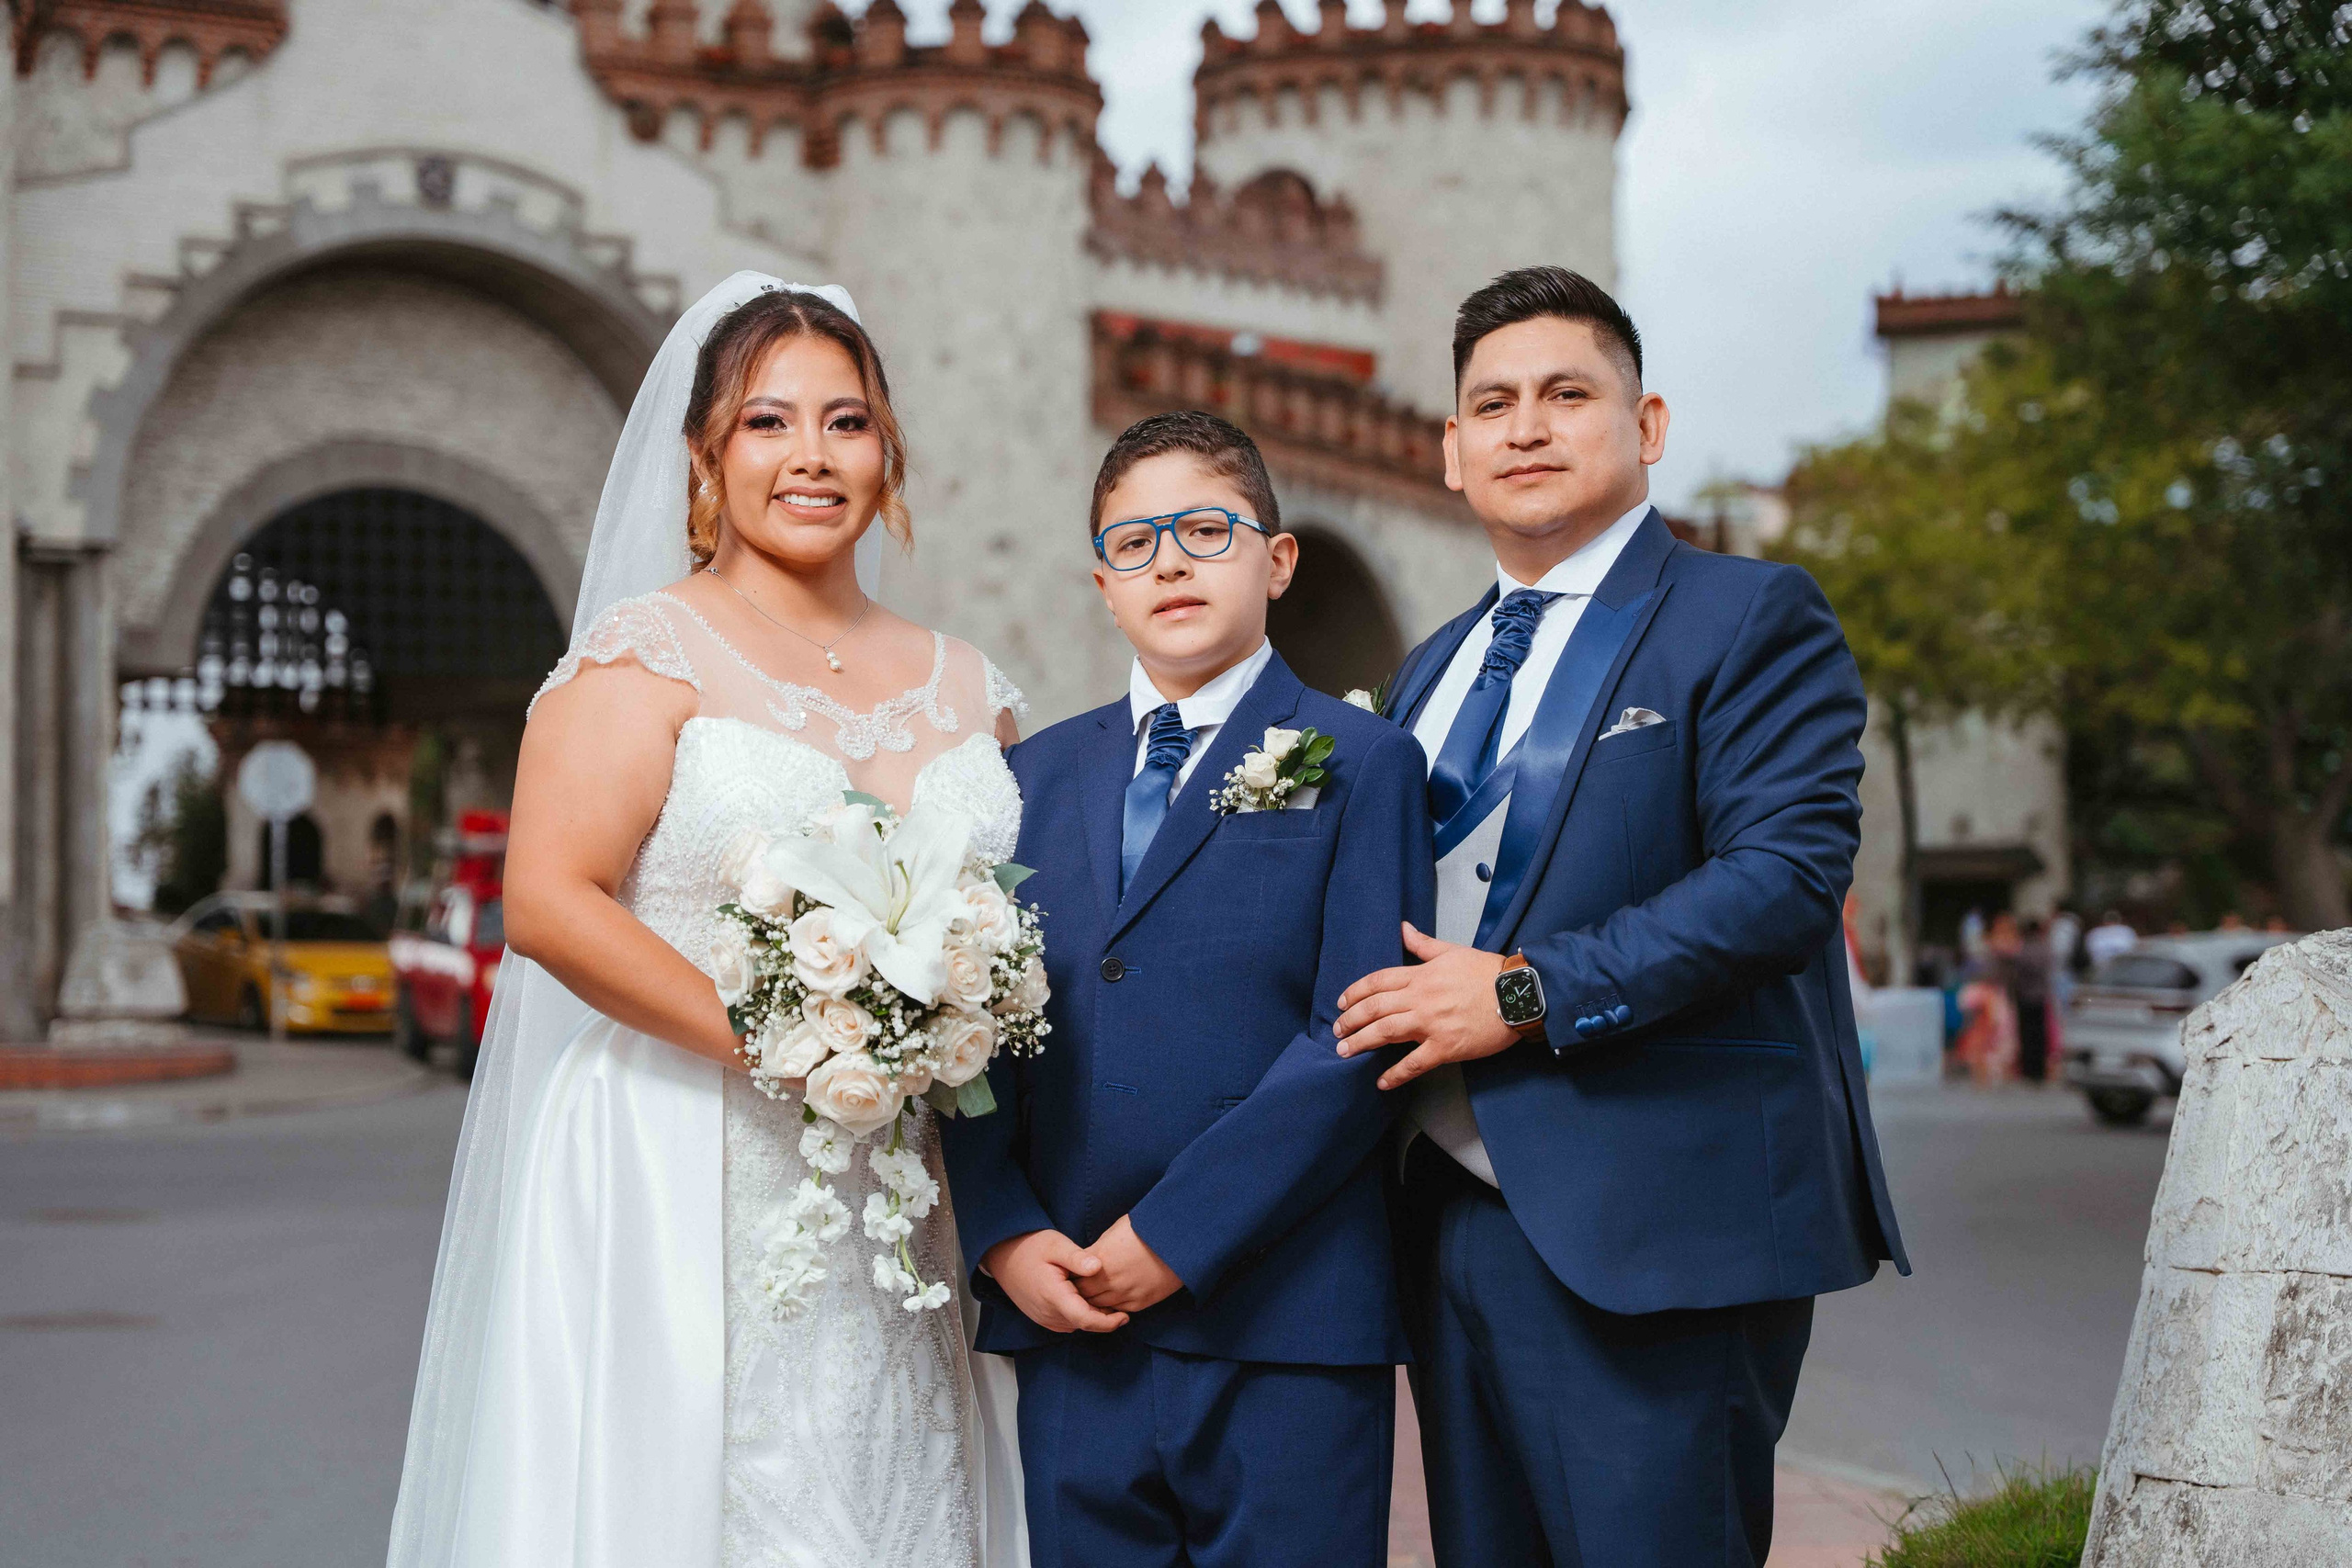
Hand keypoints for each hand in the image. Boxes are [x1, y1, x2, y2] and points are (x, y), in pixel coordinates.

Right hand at [979, 1230, 1128, 1333]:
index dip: (1108, 1322)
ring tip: (1105, 1300)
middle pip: (1082, 1324)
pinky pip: (1064, 1322)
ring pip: (1074, 1325)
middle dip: (1104, 1319)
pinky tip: (1085, 1300)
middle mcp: (1047, 1312)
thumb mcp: (1056, 1244)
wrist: (1002, 1254)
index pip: (1085, 1319)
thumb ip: (1077, 1257)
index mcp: (1053, 1296)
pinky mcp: (1040, 1316)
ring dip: (1090, 1318)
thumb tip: (1098, 1267)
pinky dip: (1078, 1316)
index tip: (1125, 1315)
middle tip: (1122, 1305)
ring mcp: (1042, 1317)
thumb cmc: (1030, 1246)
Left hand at [1074, 1214, 1183, 1315]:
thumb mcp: (1115, 1231)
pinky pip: (1118, 1310)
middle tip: (1082, 1286)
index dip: (1073, 1276)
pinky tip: (1113, 1298)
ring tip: (1097, 1293)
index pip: (1074, 1276)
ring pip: (1099, 1306)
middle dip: (1080, 1290)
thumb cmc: (1147, 1227)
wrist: (1180, 1239)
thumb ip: (1098, 1249)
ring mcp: (1126, 1293)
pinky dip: (1112, 1307)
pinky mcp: (1141, 1302)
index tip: (1074, 1274)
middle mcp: (1110, 1279)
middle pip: (1083, 1294)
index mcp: (1100, 1258)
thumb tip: (1088, 1260)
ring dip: (1096, 1301)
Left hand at [1334, 922, 1517, 1090]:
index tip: (1341, 1002)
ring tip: (1345, 1051)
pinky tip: (1381, 1081)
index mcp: (1421, 975)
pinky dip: (1396, 1074)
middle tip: (1337, 1030)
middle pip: (1375, 1008)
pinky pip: (1414, 1063)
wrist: (1518, 994)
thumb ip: (1423, 944)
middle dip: (1351, 1019)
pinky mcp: (1446, 1047)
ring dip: (1361, 1042)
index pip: (1378, 981)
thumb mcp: (1453, 951)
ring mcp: (1432, 1024)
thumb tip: (1403, 928)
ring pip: (1386, 1032)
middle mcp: (1421, 998)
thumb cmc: (1488, 972)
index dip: (1355, 992)